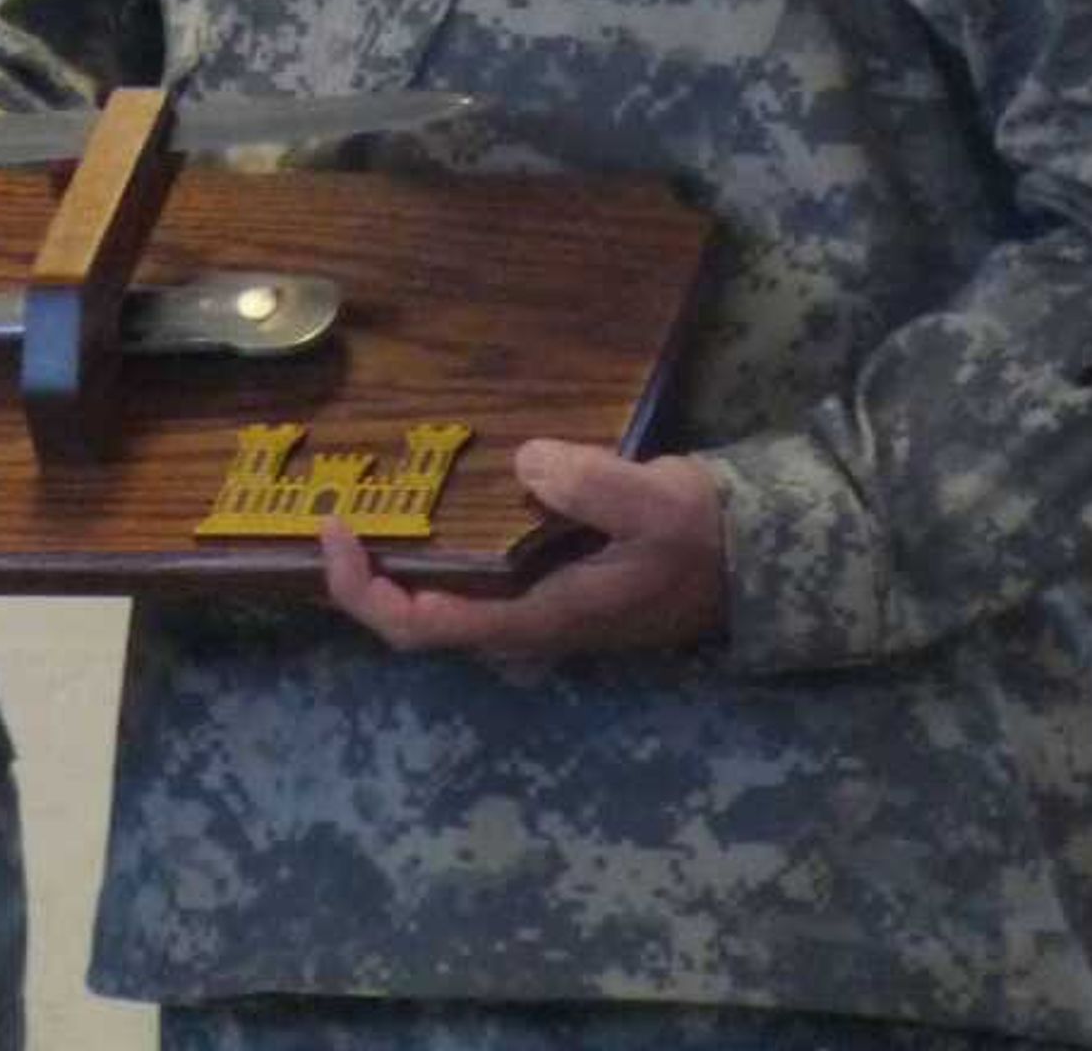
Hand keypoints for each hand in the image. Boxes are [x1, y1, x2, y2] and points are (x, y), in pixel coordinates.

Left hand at [319, 439, 728, 663]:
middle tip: (334, 510)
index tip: (337, 530)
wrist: (757, 552)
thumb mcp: (658, 503)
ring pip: (440, 602)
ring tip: (360, 503)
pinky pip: (468, 578)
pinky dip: (433, 548)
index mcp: (540, 618)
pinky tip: (424, 500)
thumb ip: (595, 487)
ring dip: (395, 564)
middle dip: (365, 578)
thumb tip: (527, 463)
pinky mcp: (545, 584)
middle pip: (419, 621)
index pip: (427, 628)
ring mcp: (534, 608)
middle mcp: (526, 624)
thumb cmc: (702, 534)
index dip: (366, 591)